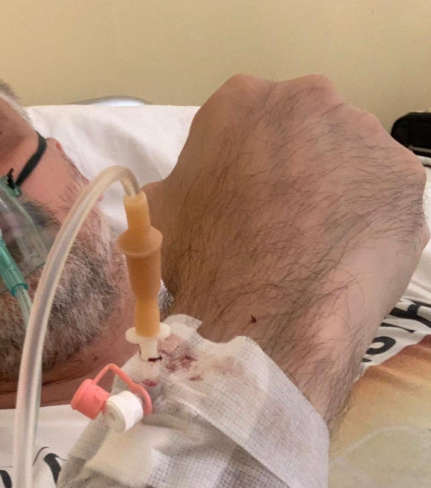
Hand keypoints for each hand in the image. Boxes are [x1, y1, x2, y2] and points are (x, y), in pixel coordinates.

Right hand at [144, 74, 427, 427]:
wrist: (266, 310)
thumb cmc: (203, 256)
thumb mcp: (161, 212)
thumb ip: (176, 186)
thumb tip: (181, 193)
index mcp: (239, 101)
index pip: (242, 122)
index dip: (240, 162)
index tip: (239, 197)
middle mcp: (306, 99)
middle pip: (300, 129)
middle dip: (292, 164)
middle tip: (280, 218)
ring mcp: (362, 134)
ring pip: (347, 157)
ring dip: (334, 187)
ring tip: (316, 241)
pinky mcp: (405, 175)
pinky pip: (383, 192)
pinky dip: (369, 216)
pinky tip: (347, 251)